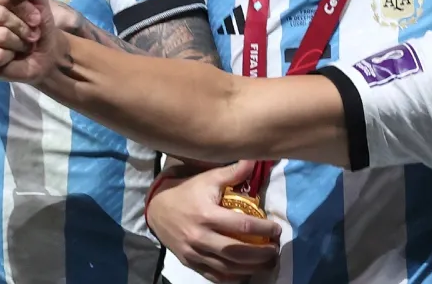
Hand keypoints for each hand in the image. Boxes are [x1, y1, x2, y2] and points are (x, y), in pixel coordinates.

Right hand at [145, 161, 282, 281]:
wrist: (155, 208)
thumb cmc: (185, 191)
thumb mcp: (207, 179)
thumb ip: (232, 172)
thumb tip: (253, 159)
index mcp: (206, 214)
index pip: (243, 226)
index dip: (265, 229)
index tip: (276, 229)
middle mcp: (200, 236)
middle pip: (238, 252)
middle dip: (262, 253)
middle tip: (275, 248)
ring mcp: (194, 252)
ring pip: (229, 268)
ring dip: (253, 267)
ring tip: (266, 261)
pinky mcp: (190, 262)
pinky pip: (216, 276)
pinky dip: (234, 277)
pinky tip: (246, 272)